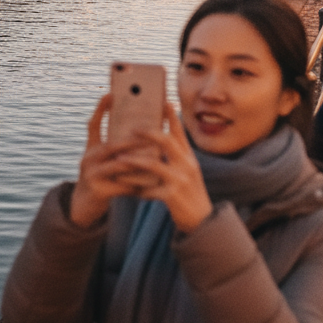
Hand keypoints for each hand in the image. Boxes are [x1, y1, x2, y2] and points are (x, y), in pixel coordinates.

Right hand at [69, 94, 156, 227]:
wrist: (84, 207)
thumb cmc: (100, 180)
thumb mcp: (104, 162)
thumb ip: (117, 151)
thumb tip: (143, 135)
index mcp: (91, 149)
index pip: (93, 125)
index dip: (100, 109)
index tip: (110, 93)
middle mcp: (88, 159)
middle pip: (111, 145)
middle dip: (132, 139)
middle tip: (151, 131)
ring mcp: (91, 175)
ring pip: (117, 165)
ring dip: (138, 160)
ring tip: (155, 156)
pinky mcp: (98, 191)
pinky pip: (122, 185)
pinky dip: (137, 183)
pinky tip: (151, 181)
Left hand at [114, 103, 212, 232]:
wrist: (203, 221)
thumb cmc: (190, 194)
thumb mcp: (188, 172)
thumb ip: (177, 157)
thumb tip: (161, 140)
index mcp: (189, 157)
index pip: (179, 132)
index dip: (172, 116)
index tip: (164, 101)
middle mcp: (187, 165)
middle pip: (167, 142)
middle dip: (147, 133)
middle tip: (131, 128)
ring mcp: (180, 180)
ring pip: (154, 165)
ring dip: (134, 160)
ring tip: (119, 158)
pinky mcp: (172, 196)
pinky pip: (148, 189)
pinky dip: (135, 188)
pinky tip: (125, 187)